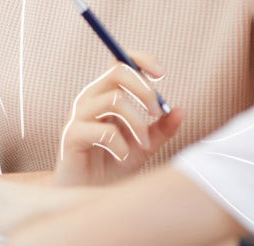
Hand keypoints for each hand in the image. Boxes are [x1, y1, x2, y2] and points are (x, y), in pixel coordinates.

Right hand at [54, 52, 183, 186]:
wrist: (88, 193)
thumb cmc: (113, 166)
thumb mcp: (144, 146)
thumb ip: (161, 129)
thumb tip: (181, 109)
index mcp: (104, 95)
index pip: (119, 63)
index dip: (140, 60)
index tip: (161, 73)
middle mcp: (89, 99)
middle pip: (117, 72)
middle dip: (145, 91)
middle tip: (157, 114)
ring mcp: (77, 116)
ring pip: (114, 100)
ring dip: (138, 123)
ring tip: (145, 145)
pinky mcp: (72, 135)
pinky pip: (104, 130)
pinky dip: (121, 145)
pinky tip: (122, 157)